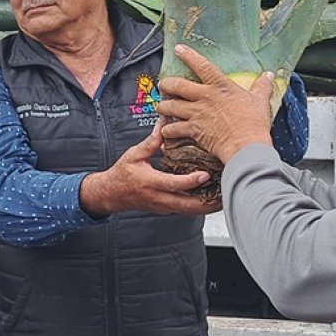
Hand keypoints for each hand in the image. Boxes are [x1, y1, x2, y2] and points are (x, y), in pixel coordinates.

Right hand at [80, 126, 219, 216]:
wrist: (111, 193)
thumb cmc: (122, 174)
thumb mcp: (134, 155)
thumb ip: (151, 142)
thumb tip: (163, 124)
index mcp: (150, 182)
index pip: (175, 184)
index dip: (192, 181)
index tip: (206, 174)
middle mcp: (158, 197)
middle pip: (188, 205)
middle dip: (208, 202)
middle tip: (225, 192)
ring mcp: (163, 206)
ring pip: (189, 210)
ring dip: (207, 206)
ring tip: (224, 196)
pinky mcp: (166, 209)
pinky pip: (185, 209)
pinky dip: (199, 205)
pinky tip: (210, 197)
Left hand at [156, 45, 274, 164]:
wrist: (246, 146)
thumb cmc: (254, 123)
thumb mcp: (260, 101)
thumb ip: (262, 87)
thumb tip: (269, 75)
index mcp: (220, 86)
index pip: (201, 65)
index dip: (188, 55)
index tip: (178, 49)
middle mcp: (204, 97)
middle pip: (177, 85)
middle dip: (166, 84)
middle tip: (162, 84)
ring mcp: (196, 113)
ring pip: (170, 106)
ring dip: (163, 107)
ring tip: (160, 107)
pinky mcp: (193, 130)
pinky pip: (173, 129)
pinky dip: (167, 130)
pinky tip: (165, 131)